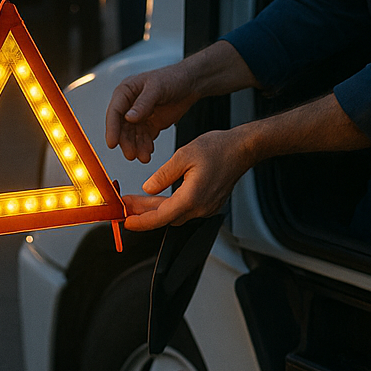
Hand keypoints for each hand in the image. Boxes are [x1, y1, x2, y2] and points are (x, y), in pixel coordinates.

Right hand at [106, 61, 202, 162]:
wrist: (191, 83)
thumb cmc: (173, 78)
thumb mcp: (157, 88)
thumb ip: (143, 103)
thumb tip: (128, 118)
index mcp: (126, 91)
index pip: (114, 111)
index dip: (112, 128)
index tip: (112, 143)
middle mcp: (130, 104)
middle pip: (122, 127)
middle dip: (126, 141)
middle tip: (131, 154)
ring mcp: (139, 115)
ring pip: (132, 135)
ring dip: (136, 147)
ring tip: (143, 157)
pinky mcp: (150, 124)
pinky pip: (144, 138)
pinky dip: (145, 146)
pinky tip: (148, 153)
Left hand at [122, 125, 254, 229]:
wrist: (243, 148)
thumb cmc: (219, 148)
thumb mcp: (183, 155)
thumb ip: (163, 175)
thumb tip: (148, 188)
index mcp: (193, 197)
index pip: (161, 216)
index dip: (142, 221)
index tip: (127, 222)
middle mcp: (201, 207)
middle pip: (166, 217)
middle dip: (144, 213)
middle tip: (126, 206)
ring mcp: (207, 207)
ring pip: (175, 213)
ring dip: (156, 209)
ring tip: (138, 201)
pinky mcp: (210, 203)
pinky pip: (185, 209)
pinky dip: (170, 205)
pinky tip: (158, 198)